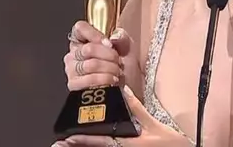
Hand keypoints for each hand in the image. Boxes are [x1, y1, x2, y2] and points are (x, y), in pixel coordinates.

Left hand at [53, 85, 191, 146]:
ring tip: (67, 146)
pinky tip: (93, 145)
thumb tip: (123, 91)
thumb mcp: (154, 125)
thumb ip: (136, 109)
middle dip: (80, 146)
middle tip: (61, 144)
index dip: (84, 140)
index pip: (103, 141)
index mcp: (130, 144)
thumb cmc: (171, 144)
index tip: (68, 137)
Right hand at [65, 21, 130, 89]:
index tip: (109, 44)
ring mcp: (72, 70)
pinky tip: (112, 80)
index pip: (80, 28)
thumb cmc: (124, 67)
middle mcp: (74, 54)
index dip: (95, 34)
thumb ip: (122, 37)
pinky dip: (105, 79)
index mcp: (83, 40)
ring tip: (117, 72)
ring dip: (109, 68)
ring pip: (90, 64)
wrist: (128, 88)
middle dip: (109, 55)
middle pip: (88, 48)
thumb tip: (114, 36)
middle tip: (118, 61)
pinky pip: (89, 79)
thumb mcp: (127, 48)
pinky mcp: (74, 85)